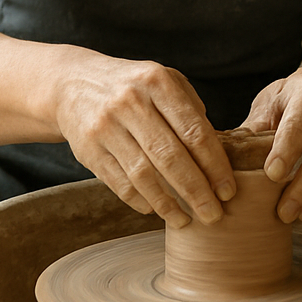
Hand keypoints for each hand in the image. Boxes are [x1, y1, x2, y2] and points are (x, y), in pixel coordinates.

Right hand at [51, 50, 234, 228]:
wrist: (73, 84)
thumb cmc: (133, 87)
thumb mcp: (164, 80)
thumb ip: (192, 110)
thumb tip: (215, 153)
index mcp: (158, 83)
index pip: (194, 130)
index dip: (214, 165)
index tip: (228, 190)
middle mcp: (131, 103)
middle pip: (170, 156)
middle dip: (196, 191)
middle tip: (213, 214)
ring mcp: (106, 127)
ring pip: (143, 175)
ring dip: (167, 204)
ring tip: (185, 220)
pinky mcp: (88, 150)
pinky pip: (119, 183)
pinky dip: (140, 201)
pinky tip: (155, 210)